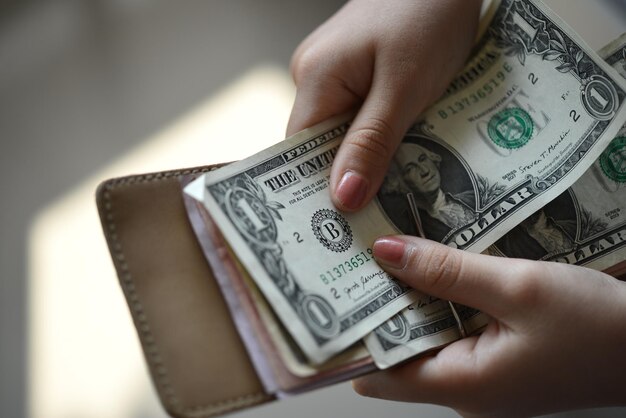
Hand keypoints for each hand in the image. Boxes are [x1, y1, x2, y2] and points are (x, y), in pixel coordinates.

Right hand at [287, 0, 481, 211]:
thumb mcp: (404, 88)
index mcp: (315, 77)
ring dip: (365, 158)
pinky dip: (375, 135)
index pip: (300, 151)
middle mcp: (313, 75)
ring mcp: (332, 70)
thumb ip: (371, 143)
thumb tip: (342, 198)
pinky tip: (399, 147)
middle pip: (319, 145)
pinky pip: (356, 114)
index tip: (339, 231)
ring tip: (391, 189)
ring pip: (340, 132)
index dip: (318, 191)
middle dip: (347, 178)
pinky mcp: (354, 69)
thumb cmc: (429, 17)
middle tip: (373, 220)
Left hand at [353, 236, 625, 416]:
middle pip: (397, 349)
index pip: (377, 372)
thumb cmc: (600, 325)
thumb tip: (384, 252)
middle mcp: (464, 387)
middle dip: (375, 305)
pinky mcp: (497, 356)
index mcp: (461, 385)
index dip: (350, 336)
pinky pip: (452, 328)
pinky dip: (439, 298)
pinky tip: (432, 261)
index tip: (325, 293)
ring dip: (408, 296)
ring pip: (424, 334)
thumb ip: (447, 272)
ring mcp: (481, 373)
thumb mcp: (519, 288)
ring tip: (382, 247)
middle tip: (349, 255)